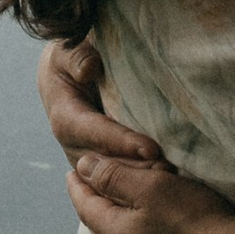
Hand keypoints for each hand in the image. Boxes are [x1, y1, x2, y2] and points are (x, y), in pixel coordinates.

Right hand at [37, 36, 166, 172]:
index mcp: (63, 114)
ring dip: (138, 180)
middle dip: (135, 169)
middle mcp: (72, 143)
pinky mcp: (98, 165)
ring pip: (109, 179)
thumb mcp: (67, 50)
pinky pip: (114, 181)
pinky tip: (163, 183)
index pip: (92, 132)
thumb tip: (89, 68)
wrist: (64, 76)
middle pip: (103, 163)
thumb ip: (76, 56)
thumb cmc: (69, 58)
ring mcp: (84, 157)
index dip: (120, 141)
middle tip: (168, 171)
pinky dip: (136, 183)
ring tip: (170, 178)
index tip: (150, 148)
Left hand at [66, 154, 234, 233]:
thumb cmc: (199, 221)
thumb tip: (82, 168)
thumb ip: (114, 177)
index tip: (73, 172)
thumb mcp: (155, 187)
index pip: (86, 206)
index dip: (79, 186)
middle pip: (100, 232)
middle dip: (94, 210)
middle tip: (92, 193)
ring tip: (116, 225)